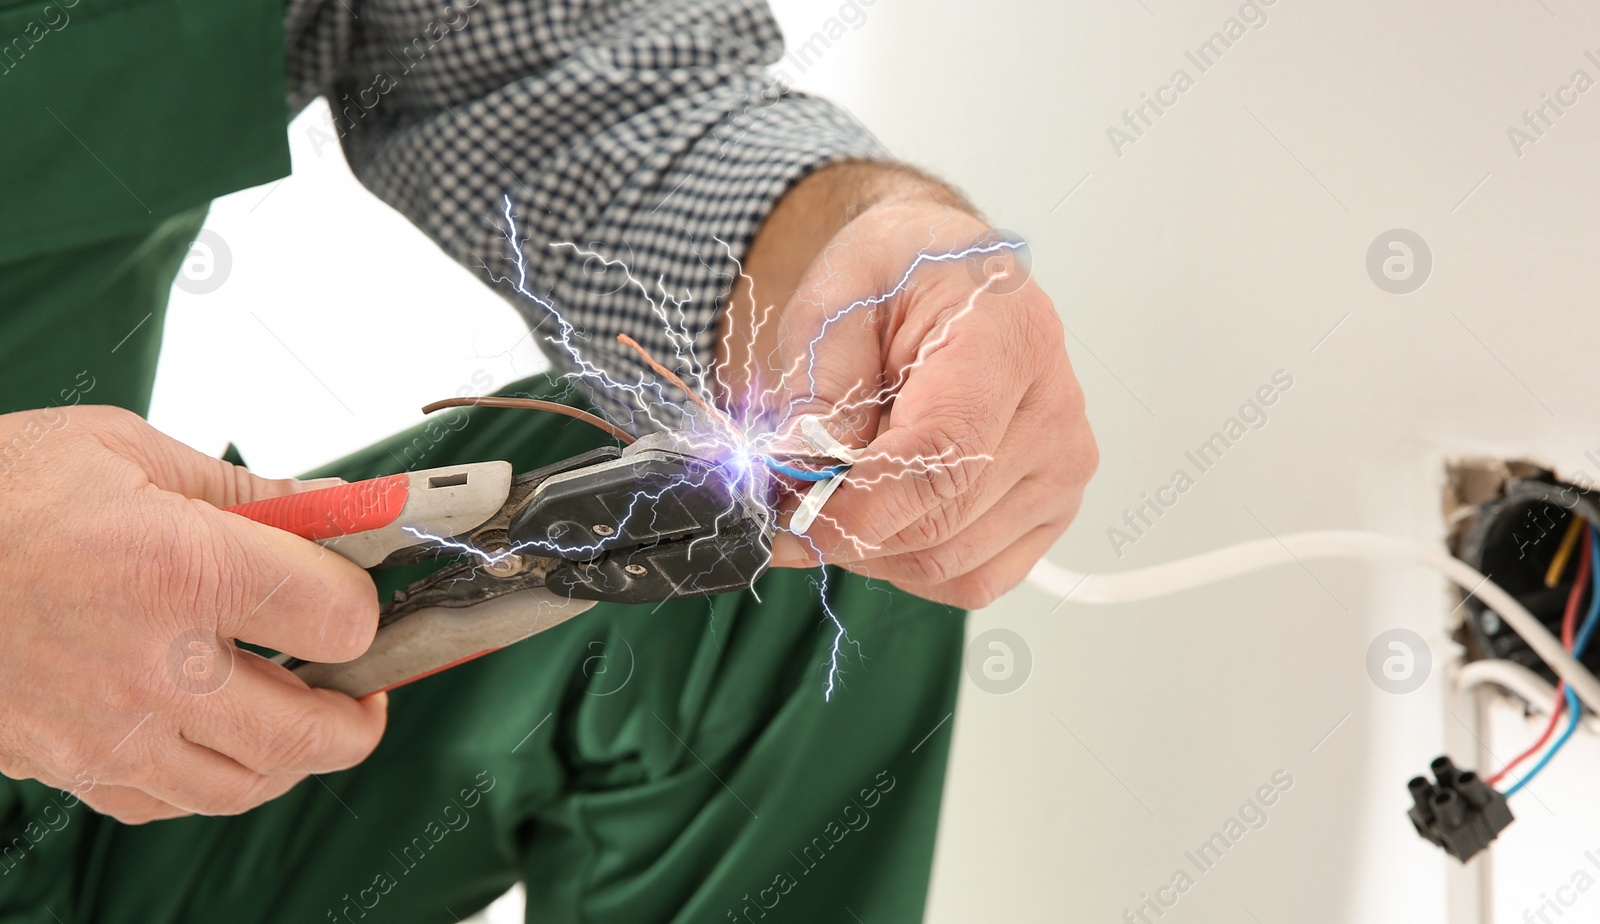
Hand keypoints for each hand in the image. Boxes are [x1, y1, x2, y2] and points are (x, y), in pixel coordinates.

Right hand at [0, 405, 385, 822]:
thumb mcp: (122, 450)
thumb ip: (245, 490)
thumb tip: (335, 506)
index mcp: (183, 570)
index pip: (338, 617)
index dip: (362, 601)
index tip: (355, 586)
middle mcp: (154, 666)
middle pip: (311, 732)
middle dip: (358, 714)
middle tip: (365, 689)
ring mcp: (105, 728)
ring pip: (244, 784)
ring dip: (294, 757)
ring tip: (303, 716)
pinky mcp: (62, 762)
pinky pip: (164, 802)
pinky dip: (210, 779)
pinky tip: (216, 739)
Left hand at [720, 165, 1096, 607]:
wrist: (947, 275)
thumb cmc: (895, 278)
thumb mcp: (833, 303)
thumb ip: (817, 390)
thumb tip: (796, 473)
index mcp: (1009, 338)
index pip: (944, 452)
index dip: (861, 505)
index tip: (790, 521)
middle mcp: (1054, 410)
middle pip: (942, 518)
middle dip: (848, 529)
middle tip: (785, 509)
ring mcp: (1061, 468)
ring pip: (949, 560)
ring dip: (872, 549)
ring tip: (834, 498)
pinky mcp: (1051, 510)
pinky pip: (974, 579)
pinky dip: (911, 566)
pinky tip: (883, 520)